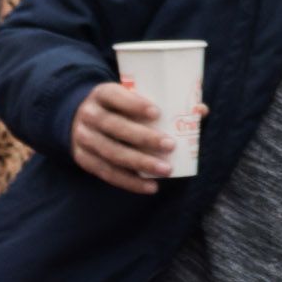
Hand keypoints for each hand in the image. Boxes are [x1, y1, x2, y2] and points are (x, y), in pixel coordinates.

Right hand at [70, 80, 189, 193]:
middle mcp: (88, 115)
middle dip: (143, 137)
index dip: (133, 104)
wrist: (80, 121)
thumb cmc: (120, 109)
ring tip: (167, 170)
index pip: (113, 95)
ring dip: (140, 163)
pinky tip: (151, 186)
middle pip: (114, 126)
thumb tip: (201, 110)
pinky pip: (107, 173)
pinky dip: (130, 182)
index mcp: (101, 94)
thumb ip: (163, 103)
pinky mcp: (84, 159)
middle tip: (170, 145)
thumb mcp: (131, 99)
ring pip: (111, 152)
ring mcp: (83, 138)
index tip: (158, 113)